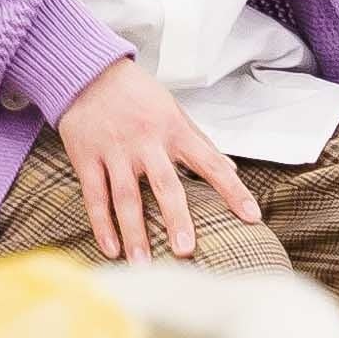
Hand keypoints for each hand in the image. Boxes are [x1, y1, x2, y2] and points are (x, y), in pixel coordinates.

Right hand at [55, 59, 262, 261]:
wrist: (90, 74)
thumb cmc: (138, 95)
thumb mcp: (175, 110)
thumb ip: (200, 141)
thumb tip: (230, 167)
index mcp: (175, 130)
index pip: (212, 163)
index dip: (233, 190)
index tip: (252, 216)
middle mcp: (147, 143)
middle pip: (165, 185)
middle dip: (177, 218)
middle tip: (186, 251)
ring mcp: (115, 152)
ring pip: (126, 197)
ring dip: (135, 233)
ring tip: (143, 264)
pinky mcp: (86, 158)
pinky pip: (95, 196)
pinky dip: (102, 225)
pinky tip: (111, 249)